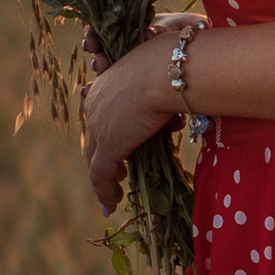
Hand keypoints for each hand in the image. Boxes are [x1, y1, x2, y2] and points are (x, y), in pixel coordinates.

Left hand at [80, 31, 183, 212]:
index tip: (121, 141)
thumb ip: (164, 91)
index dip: (108, 131)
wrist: (169, 70)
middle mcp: (96, 103)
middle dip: (105, 156)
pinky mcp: (108, 145)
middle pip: (94, 137)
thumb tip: (179, 103)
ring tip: (118, 190)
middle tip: (119, 172)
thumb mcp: (165, 78)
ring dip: (107, 177)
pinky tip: (111, 206)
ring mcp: (99, 125)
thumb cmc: (174, 68)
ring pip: (95, 158)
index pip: (101, 113)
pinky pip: (100, 175)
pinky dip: (105, 192)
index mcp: (107, 84)